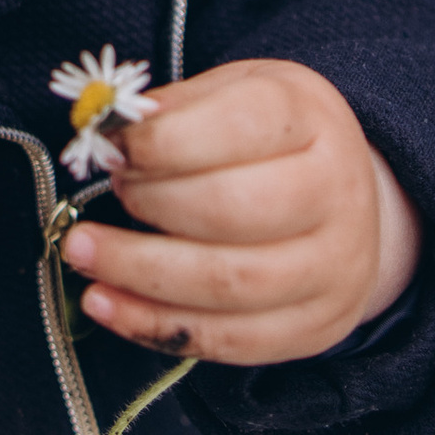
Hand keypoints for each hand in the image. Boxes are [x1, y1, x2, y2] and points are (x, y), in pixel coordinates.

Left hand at [59, 58, 419, 368]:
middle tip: (108, 195)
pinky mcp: (315, 326)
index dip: (162, 142)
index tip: (113, 149)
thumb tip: (108, 131)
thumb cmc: (273, 142)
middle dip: (150, 206)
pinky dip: (155, 325)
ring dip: (139, 273)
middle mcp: (336, 193)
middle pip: (233, 210)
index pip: (239, 127)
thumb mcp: (235, 94)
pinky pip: (230, 340)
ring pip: (228, 284)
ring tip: (83, 253)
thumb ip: (176, 110)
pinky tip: (107, 303)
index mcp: (311, 119)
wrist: (352, 205)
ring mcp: (333, 268)